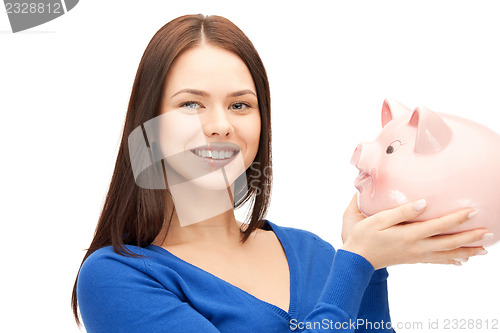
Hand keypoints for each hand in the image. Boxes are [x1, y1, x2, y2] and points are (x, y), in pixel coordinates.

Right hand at [341, 193, 489, 269]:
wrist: (355, 259)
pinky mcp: (412, 259)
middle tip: (487, 231)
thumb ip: (400, 212)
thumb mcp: (376, 219)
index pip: (438, 226)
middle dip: (469, 237)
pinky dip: (451, 261)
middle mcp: (416, 247)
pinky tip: (459, 261)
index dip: (456, 219)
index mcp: (408, 235)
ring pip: (446, 255)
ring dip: (465, 251)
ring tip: (482, 250)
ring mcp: (415, 255)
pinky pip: (437, 261)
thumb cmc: (362, 236)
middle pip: (448, 243)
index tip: (472, 211)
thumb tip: (422, 203)